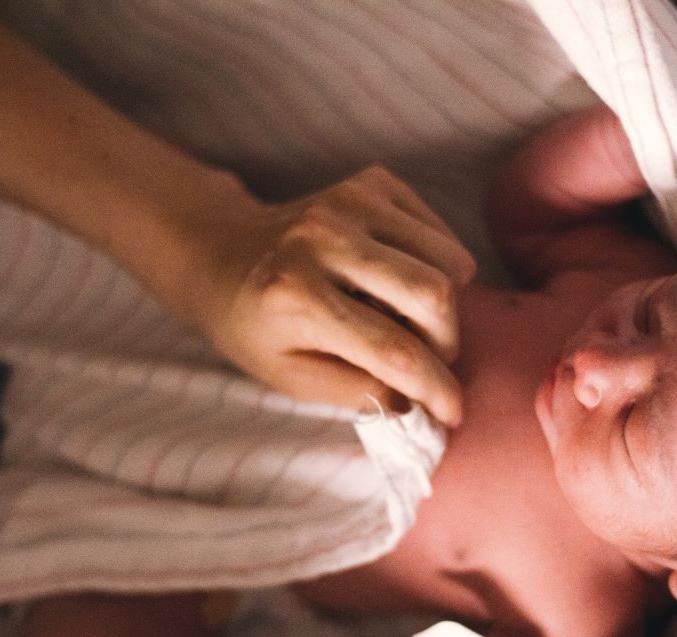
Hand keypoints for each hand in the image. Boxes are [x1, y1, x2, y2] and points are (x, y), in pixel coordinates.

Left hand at [189, 166, 475, 425]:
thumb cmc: (254, 325)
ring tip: (412, 323)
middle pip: (432, 296)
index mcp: (297, 297)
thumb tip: (418, 403)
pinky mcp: (372, 183)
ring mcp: (351, 202)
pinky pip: (440, 235)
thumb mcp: (291, 378)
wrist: (221, 251)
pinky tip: (405, 284)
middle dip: (446, 343)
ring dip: (444, 307)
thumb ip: (356, 393)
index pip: (394, 350)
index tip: (455, 413)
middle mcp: (324, 239)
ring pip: (447, 261)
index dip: (436, 388)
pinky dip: (439, 268)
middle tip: (429, 362)